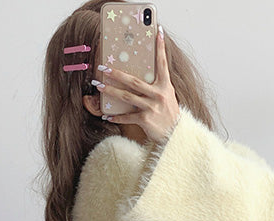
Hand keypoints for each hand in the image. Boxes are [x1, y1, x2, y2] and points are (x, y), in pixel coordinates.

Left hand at [94, 26, 179, 142]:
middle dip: (117, 73)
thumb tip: (138, 78)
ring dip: (111, 91)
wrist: (175, 135)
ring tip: (99, 86)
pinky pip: (127, 116)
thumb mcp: (167, 97)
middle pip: (134, 81)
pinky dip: (116, 117)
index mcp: (165, 86)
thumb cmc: (168, 115)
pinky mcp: (146, 120)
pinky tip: (107, 116)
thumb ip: (156, 87)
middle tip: (103, 68)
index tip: (158, 32)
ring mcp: (152, 107)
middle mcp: (159, 95)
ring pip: (127, 97)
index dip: (160, 48)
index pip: (162, 64)